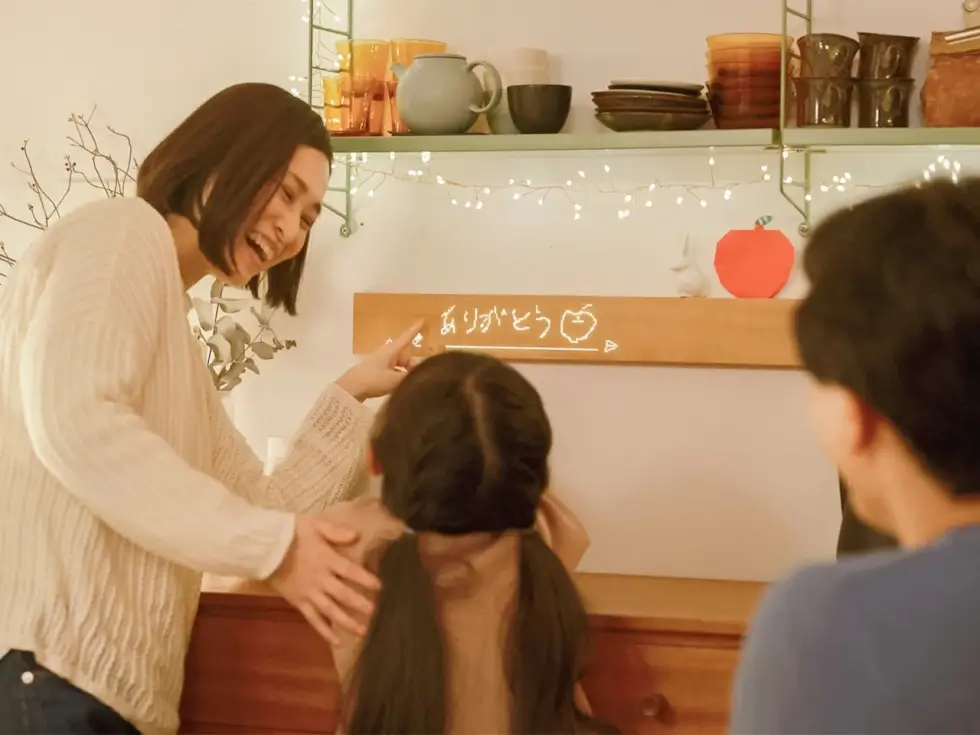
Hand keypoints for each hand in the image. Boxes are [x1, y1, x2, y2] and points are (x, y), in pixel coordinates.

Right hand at [267, 515, 380, 643]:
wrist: (264, 547)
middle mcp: (320, 579)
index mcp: (325, 559)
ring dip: (347, 622)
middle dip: (360, 604)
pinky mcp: (299, 603)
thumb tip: (356, 536)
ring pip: (330, 611)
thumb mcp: (314, 524)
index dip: (365, 579)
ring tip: (363, 631)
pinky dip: (324, 631)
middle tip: (375, 613)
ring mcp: (309, 593)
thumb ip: (335, 531)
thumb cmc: (291, 533)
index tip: (379, 587)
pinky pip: (313, 619)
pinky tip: (336, 641)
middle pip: (343, 594)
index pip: (350, 570)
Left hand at [336, 319, 424, 400]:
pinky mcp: (376, 372)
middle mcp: (386, 354)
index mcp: (391, 351)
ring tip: (406, 385)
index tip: (422, 320)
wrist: (350, 389)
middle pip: (404, 356)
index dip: (415, 330)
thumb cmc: (373, 380)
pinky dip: (397, 377)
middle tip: (414, 377)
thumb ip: (409, 376)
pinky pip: (392, 371)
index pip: (406, 338)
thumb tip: (420, 373)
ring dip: (404, 372)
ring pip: (399, 364)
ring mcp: (380, 363)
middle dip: (411, 365)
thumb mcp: (395, 380)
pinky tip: (398, 388)